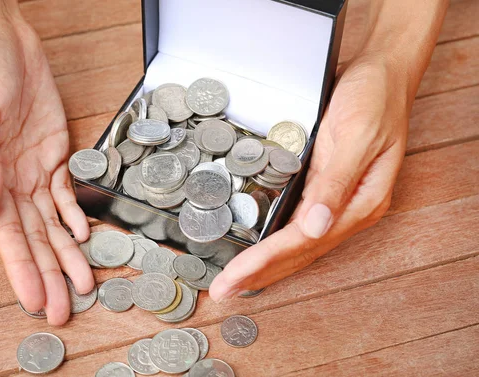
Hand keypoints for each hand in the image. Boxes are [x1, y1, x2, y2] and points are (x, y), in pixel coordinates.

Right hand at [0, 1, 92, 324]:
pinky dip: (75, 215)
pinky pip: (66, 192)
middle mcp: (10, 180)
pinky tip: (84, 235)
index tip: (36, 301)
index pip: (7, 236)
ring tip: (82, 282)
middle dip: (49, 274)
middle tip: (66, 308)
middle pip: (34, 237)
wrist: (2, 38)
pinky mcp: (53, 153)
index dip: (22, 270)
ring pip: (53, 222)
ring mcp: (33, 168)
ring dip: (68, 252)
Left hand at [209, 55, 410, 300]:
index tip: (233, 278)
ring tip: (236, 281)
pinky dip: (276, 244)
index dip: (264, 262)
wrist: (383, 74)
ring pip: (298, 246)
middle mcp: (348, 209)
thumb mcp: (356, 136)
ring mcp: (338, 202)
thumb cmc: (373, 100)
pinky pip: (298, 227)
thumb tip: (316, 227)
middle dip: (259, 275)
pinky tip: (260, 252)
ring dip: (266, 266)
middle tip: (223, 292)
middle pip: (298, 253)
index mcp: (360, 202)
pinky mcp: (326, 189)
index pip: (302, 241)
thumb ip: (335, 183)